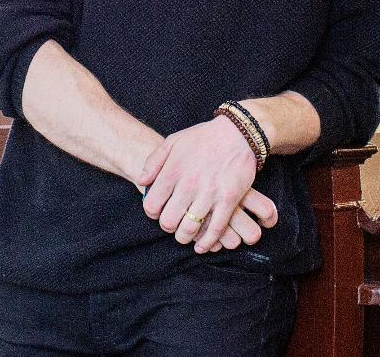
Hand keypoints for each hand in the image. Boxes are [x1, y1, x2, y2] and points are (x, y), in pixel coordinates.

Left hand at [138, 115, 277, 253]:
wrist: (238, 133)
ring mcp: (209, 194)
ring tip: (184, 235)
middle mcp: (189, 184)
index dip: (151, 212)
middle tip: (172, 223)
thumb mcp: (173, 141)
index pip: (151, 205)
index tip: (157, 212)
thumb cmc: (203, 137)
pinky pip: (216, 229)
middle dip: (168, 226)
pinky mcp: (228, 200)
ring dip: (184, 237)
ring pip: (190, 229)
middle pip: (169, 221)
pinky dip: (207, 243)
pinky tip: (202, 246)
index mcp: (173, 171)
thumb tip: (142, 182)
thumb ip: (154, 161)